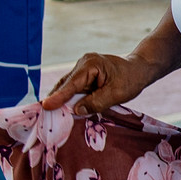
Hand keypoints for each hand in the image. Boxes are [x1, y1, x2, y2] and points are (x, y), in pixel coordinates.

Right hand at [42, 51, 168, 114]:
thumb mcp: (117, 94)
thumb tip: (76, 111)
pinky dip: (68, 99)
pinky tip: (62, 110)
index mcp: (90, 64)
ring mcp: (82, 69)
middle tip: (42, 114)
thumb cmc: (131, 80)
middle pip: (65, 84)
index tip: (46, 106)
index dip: (59, 96)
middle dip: (55, 99)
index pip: (71, 83)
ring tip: (49, 115)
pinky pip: (73, 89)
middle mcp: (83, 64)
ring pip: (67, 87)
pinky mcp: (84, 77)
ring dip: (60, 100)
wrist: (139, 70)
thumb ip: (97, 102)